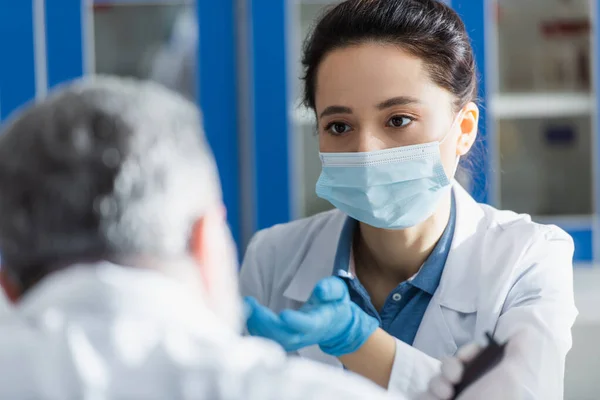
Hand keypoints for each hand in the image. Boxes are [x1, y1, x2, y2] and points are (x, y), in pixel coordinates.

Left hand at [244, 277, 379, 356]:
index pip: (307, 325)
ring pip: (272, 339)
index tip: (284, 314)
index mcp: (319, 322)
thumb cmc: (334, 304)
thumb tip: (321, 290)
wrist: (334, 325)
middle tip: (251, 304)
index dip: (296, 322)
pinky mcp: (283, 340)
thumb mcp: (339, 292)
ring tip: (247, 305)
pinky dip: (255, 327)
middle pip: (284, 335)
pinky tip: (247, 311)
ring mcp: (293, 340)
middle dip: (266, 322)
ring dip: (257, 324)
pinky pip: (266, 338)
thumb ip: (331, 290)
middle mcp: (305, 335)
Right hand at [419, 332, 528, 399]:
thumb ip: (520, 350)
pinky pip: (422, 396)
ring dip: (436, 384)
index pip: (472, 356)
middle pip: (450, 366)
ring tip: (445, 395)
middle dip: (449, 368)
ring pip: (435, 382)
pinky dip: (425, 396)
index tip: (467, 359)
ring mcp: (454, 399)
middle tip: (454, 378)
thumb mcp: (516, 375)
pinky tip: (436, 399)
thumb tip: (522, 330)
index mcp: (490, 380)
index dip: (467, 353)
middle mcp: (472, 390)